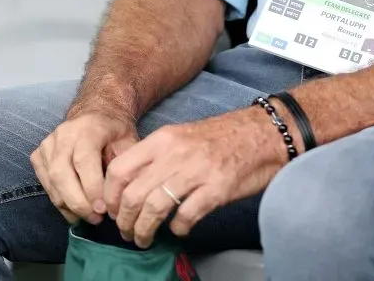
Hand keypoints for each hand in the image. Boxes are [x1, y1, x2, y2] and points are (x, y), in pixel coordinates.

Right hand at [31, 109, 138, 223]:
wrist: (97, 111)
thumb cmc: (115, 129)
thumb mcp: (129, 140)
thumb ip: (126, 165)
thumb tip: (123, 197)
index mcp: (88, 128)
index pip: (84, 162)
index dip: (92, 189)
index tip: (104, 209)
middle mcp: (63, 134)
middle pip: (61, 175)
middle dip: (78, 203)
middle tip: (96, 218)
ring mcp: (48, 144)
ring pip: (52, 183)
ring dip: (69, 206)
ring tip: (89, 216)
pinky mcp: (38, 154)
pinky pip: (45, 184)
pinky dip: (59, 200)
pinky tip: (75, 208)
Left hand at [104, 106, 286, 247]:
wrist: (263, 133)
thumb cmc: (222, 137)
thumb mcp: (183, 136)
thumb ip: (157, 156)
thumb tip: (131, 186)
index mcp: (164, 138)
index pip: (120, 169)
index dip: (110, 196)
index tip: (113, 211)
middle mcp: (176, 153)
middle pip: (133, 195)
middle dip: (125, 221)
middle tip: (127, 232)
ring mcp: (196, 171)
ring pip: (154, 209)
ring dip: (144, 231)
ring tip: (145, 239)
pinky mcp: (216, 189)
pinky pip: (185, 217)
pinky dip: (177, 230)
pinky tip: (179, 230)